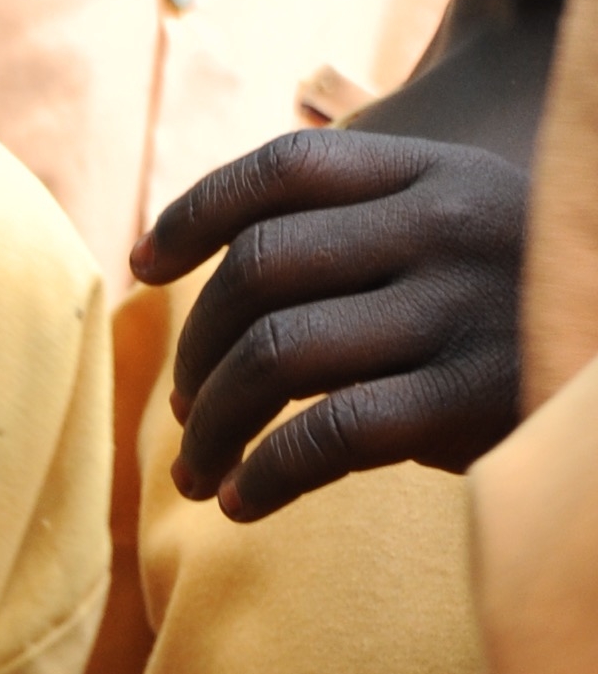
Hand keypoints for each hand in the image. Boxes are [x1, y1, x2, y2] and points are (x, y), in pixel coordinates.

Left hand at [134, 131, 528, 516]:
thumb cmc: (530, 307)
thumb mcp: (468, 226)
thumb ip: (372, 228)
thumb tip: (230, 275)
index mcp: (432, 173)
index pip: (284, 168)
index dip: (195, 211)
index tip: (144, 265)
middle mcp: (440, 226)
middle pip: (258, 270)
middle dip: (195, 348)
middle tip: (185, 408)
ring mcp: (454, 310)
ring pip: (275, 357)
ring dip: (210, 426)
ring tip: (197, 472)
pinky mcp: (465, 400)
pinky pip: (325, 437)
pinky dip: (264, 477)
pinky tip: (243, 504)